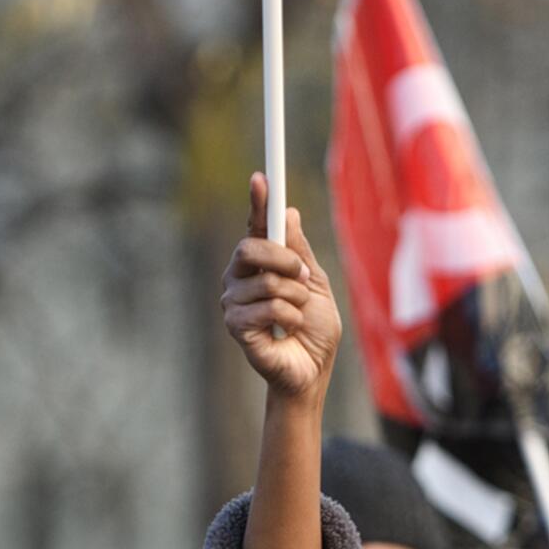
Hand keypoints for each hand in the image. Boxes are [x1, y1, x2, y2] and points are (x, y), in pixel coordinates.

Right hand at [222, 174, 341, 402]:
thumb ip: (300, 251)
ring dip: (295, 298)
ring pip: (267, 281)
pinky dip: (289, 318)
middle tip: (303, 275)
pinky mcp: (236, 326)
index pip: (255, 226)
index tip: (262, 177)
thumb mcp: (315, 283)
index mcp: (260, 264)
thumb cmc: (313, 329)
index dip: (257, 201)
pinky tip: (287, 331)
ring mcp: (234, 301)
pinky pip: (267, 307)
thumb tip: (289, 213)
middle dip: (284, 259)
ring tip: (297, 316)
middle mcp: (240, 278)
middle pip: (250, 248)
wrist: (313, 370)